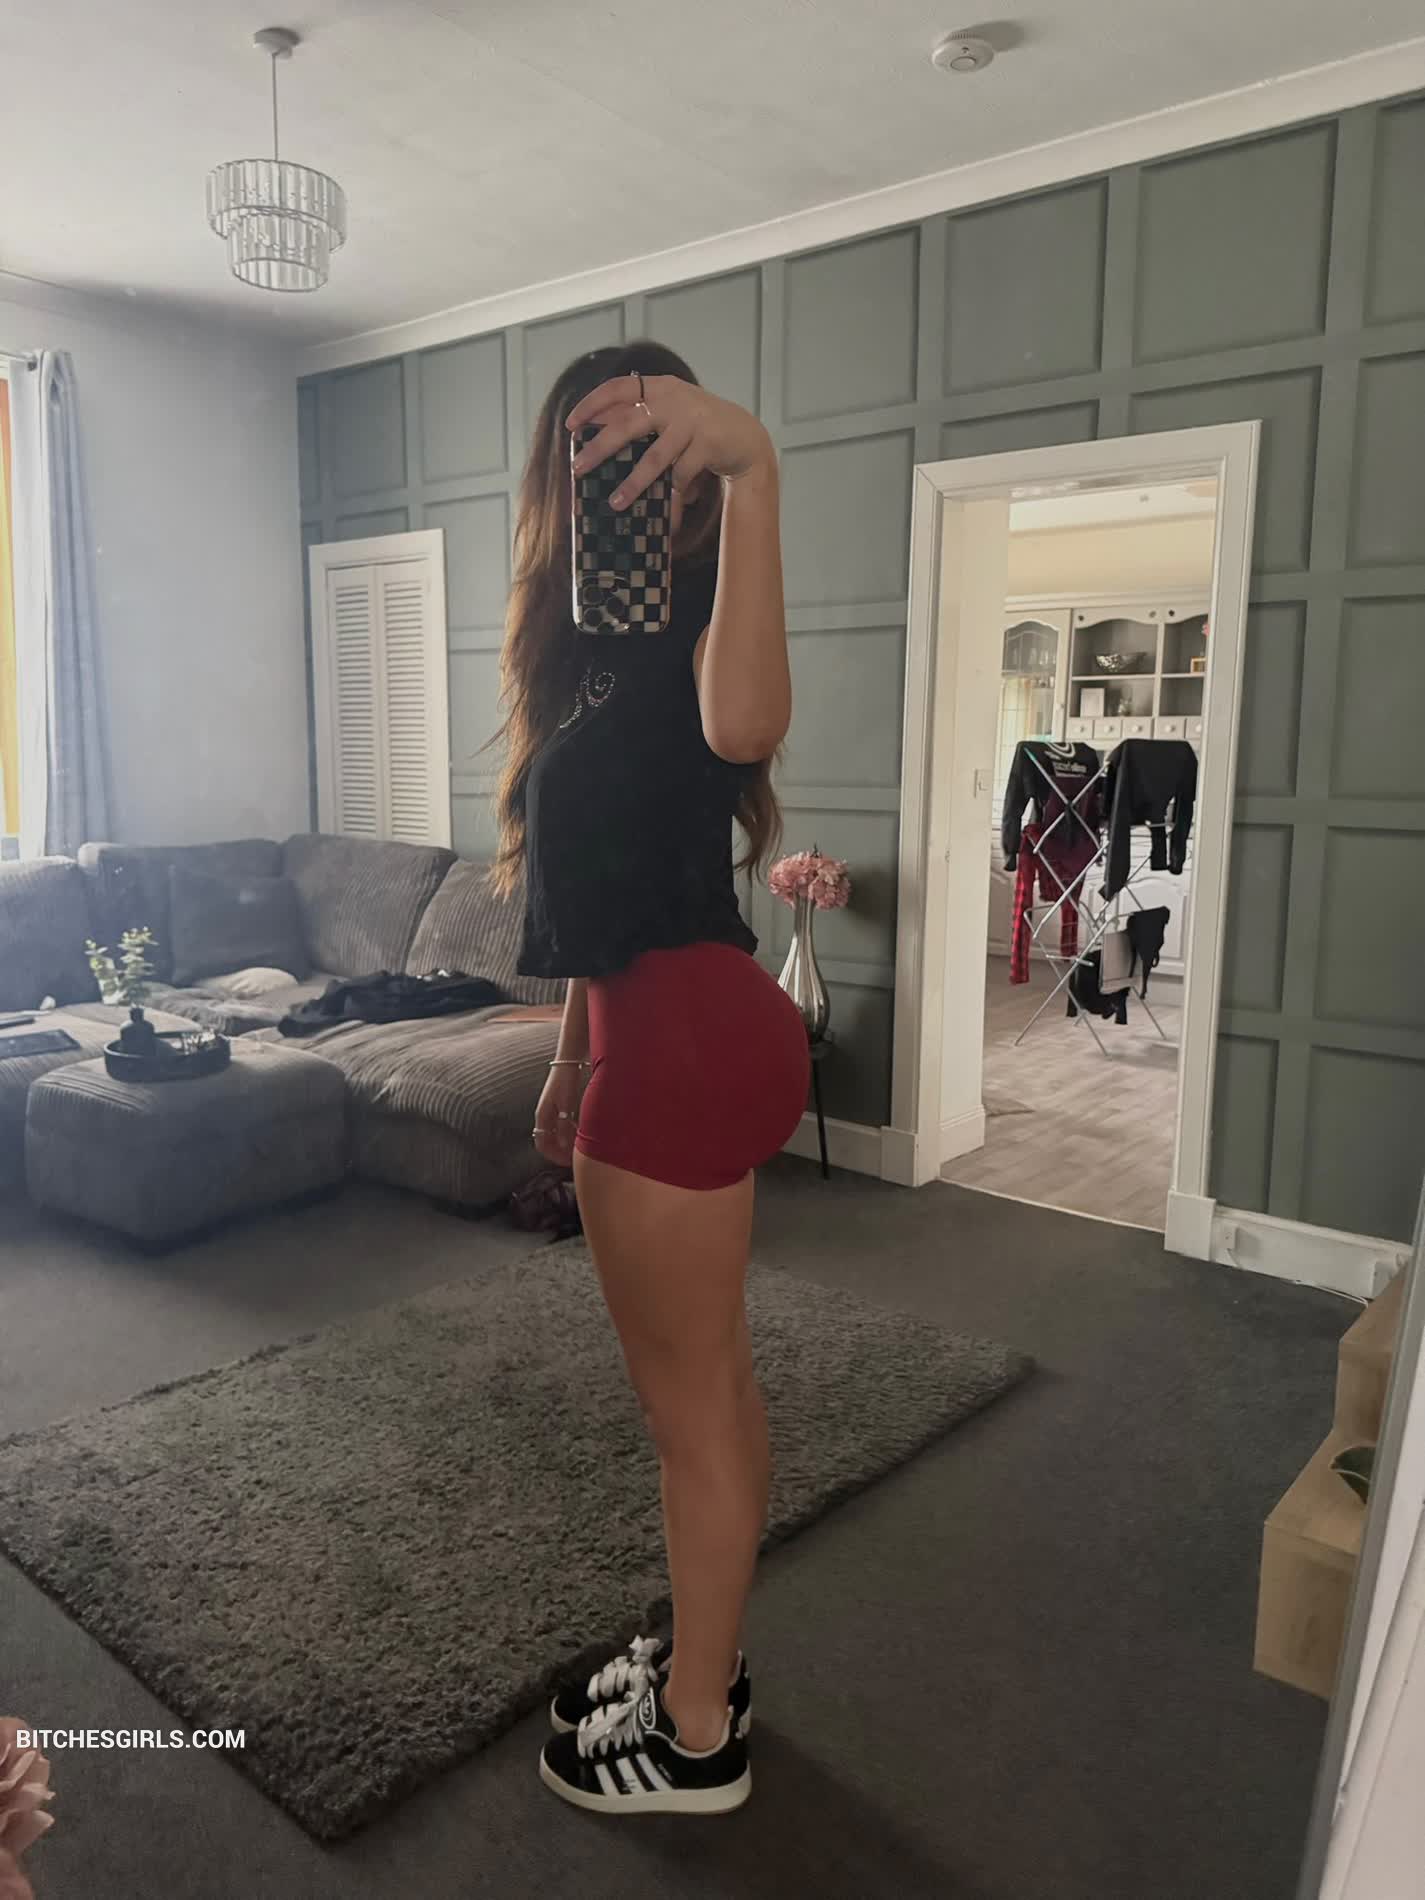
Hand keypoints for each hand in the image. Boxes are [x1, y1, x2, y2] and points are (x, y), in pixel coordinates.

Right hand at [532, 1064, 583, 1166]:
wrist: (568, 1061)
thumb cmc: (565, 1081)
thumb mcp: (566, 1105)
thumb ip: (564, 1126)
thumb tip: (564, 1148)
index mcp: (542, 1116)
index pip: (542, 1145)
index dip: (554, 1156)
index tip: (567, 1162)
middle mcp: (544, 1115)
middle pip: (548, 1141)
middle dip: (560, 1152)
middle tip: (576, 1157)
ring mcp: (551, 1110)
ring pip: (556, 1134)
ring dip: (566, 1142)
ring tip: (580, 1145)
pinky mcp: (559, 1106)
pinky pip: (561, 1125)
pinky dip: (569, 1132)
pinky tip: (580, 1130)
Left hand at [567, 373, 774, 510]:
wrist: (745, 438)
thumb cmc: (698, 429)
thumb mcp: (670, 415)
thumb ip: (640, 418)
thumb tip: (595, 433)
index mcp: (660, 388)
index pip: (618, 388)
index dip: (591, 404)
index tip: (570, 424)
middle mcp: (674, 399)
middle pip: (628, 424)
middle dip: (600, 448)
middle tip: (578, 468)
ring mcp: (692, 420)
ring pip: (654, 457)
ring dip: (633, 483)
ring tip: (615, 503)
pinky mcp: (708, 443)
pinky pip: (681, 475)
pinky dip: (672, 496)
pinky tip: (669, 513)